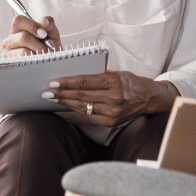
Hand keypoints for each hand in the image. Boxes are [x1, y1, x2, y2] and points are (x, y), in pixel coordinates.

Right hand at [0, 14, 61, 57]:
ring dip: (37, 53)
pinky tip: (36, 60)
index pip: (18, 20)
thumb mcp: (51, 32)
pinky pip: (23, 61)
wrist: (50, 60)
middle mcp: (10, 39)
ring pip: (23, 51)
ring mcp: (7, 52)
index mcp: (18, 29)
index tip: (44, 34)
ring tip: (42, 55)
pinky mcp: (9, 63)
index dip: (32, 26)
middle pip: (23, 37)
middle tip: (46, 48)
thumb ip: (49, 23)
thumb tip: (44, 22)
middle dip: (39, 44)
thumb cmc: (48, 45)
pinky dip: (33, 60)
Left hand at [41, 70, 177, 127]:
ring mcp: (112, 113)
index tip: (54, 82)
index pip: (85, 82)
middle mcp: (113, 99)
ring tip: (53, 98)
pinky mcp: (110, 122)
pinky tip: (68, 105)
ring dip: (66, 103)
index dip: (67, 83)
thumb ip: (97, 76)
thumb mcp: (116, 73)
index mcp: (114, 82)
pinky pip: (89, 115)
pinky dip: (77, 109)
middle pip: (81, 96)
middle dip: (62, 94)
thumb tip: (73, 77)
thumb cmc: (131, 82)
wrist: (148, 98)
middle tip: (47, 92)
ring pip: (83, 107)